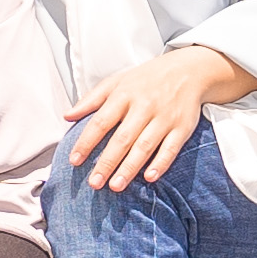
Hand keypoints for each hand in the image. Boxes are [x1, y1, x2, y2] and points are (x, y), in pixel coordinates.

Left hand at [67, 43, 256, 193]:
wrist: (189, 70)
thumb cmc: (146, 79)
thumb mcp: (117, 82)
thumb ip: (91, 99)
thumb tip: (67, 116)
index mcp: (124, 95)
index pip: (100, 122)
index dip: (87, 142)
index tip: (74, 160)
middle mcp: (143, 107)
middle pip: (122, 139)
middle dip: (107, 162)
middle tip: (93, 183)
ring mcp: (164, 118)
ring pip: (144, 147)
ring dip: (130, 168)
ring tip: (115, 186)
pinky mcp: (182, 127)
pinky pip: (171, 148)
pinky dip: (161, 163)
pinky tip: (150, 177)